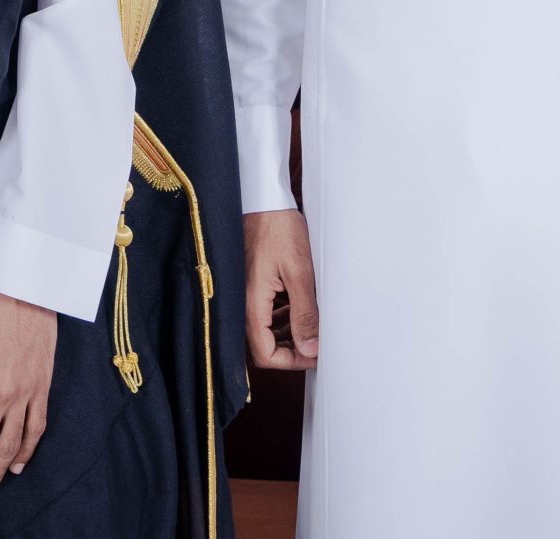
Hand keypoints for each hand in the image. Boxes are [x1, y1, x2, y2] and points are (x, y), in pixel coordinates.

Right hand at [243, 209, 317, 370]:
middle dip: (291, 349)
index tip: (315, 354)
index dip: (291, 361)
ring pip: (263, 330)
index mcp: (251, 303)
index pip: (264, 354)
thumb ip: (304, 314)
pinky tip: (296, 306)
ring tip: (312, 323)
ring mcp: (243, 293)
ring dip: (286, 333)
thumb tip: (310, 348)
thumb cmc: (278, 228)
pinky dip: (279, 316)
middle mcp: (241, 302)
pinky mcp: (247, 283)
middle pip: (262, 345)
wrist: (261, 198)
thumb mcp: (299, 272)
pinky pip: (261, 312)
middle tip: (317, 341)